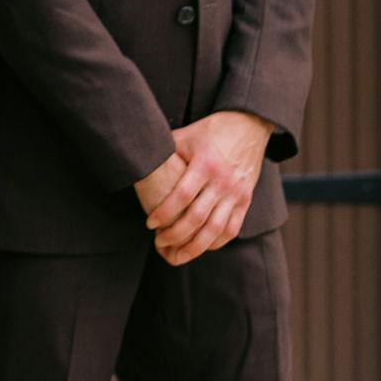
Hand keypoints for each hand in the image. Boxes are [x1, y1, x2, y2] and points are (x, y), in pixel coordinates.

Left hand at [147, 111, 274, 265]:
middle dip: (175, 234)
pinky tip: (200, 247)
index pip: (181, 196)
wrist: (247, 126)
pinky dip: (216, 242)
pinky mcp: (246, 200)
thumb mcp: (182, 137)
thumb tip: (133, 163)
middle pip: (197, 218)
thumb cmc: (207, 132)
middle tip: (158, 241)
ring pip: (216, 229)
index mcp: (205, 165)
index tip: (149, 224)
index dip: (164, 213)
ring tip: (176, 254)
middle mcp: (222, 182)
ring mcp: (236, 193)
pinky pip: (232, 228)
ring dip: (195, 246)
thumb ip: (163, 154)